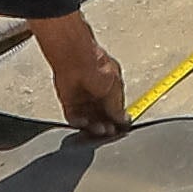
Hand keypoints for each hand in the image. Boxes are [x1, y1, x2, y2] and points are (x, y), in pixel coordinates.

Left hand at [33, 12, 131, 139]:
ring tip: (99, 129)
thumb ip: (117, 107)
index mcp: (110, 89)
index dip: (117, 120)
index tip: (120, 129)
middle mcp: (96, 95)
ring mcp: (82, 99)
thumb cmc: (98, 66)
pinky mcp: (68, 102)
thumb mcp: (115, 88)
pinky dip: (79, 122)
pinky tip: (84, 122)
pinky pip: (74, 117)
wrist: (76, 59)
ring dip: (94, 126)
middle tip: (109, 132)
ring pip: (89, 119)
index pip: (115, 110)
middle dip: (106, 125)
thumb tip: (124, 119)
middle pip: (101, 117)